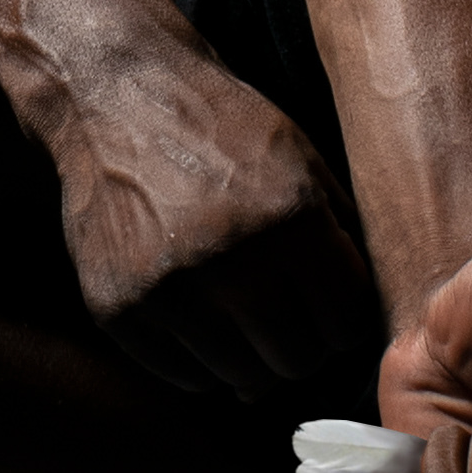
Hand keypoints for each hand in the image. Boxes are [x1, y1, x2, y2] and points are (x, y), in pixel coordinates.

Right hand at [51, 53, 380, 403]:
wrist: (115, 94)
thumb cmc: (218, 124)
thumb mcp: (300, 157)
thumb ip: (338, 233)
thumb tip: (356, 320)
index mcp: (291, 218)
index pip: (345, 323)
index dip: (343, 322)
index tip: (326, 311)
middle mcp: (232, 261)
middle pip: (297, 360)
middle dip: (302, 346)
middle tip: (285, 322)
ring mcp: (170, 290)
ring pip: (242, 378)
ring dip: (251, 359)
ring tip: (242, 324)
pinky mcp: (119, 307)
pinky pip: (183, 375)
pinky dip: (201, 362)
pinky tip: (202, 324)